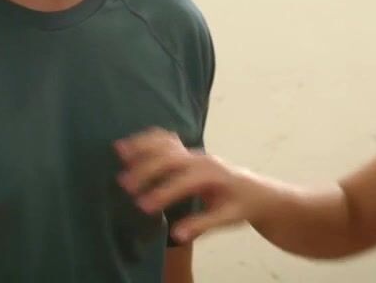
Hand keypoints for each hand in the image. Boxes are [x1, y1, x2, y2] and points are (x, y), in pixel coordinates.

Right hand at [115, 128, 267, 242]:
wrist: (256, 191)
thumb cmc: (241, 206)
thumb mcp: (227, 218)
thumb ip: (201, 224)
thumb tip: (175, 235)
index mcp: (212, 175)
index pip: (184, 182)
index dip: (163, 193)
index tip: (142, 206)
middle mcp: (201, 160)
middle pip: (171, 158)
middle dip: (147, 169)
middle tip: (124, 184)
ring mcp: (194, 153)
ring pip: (166, 143)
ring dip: (142, 146)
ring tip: (120, 151)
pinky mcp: (188, 152)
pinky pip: (166, 139)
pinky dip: (147, 139)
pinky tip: (130, 144)